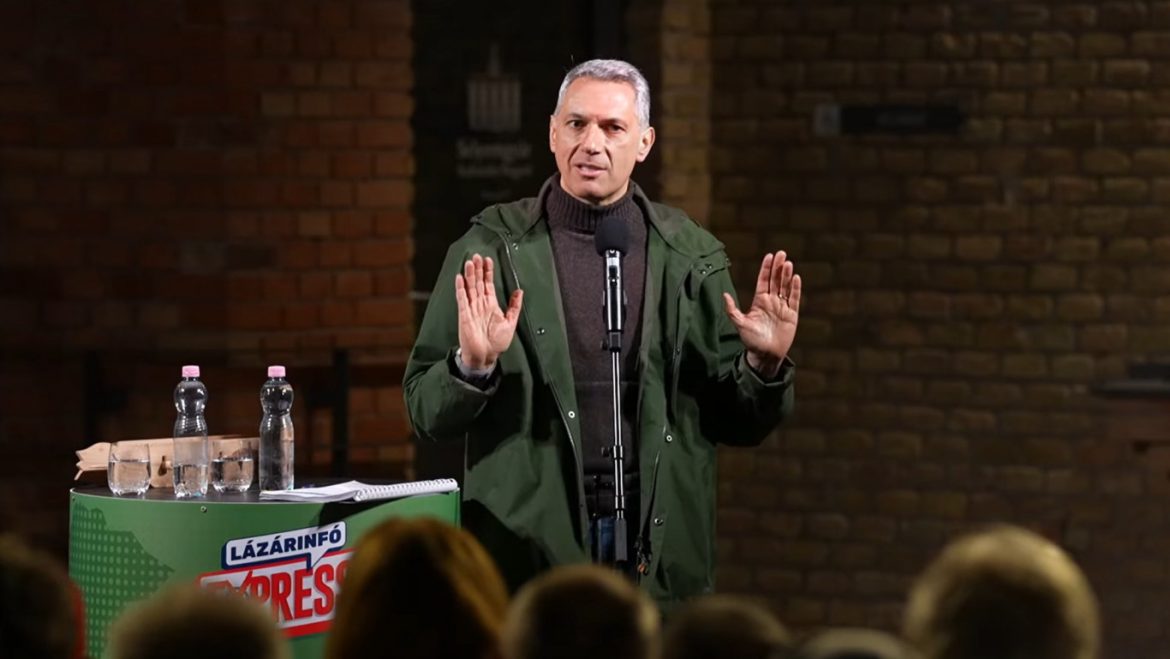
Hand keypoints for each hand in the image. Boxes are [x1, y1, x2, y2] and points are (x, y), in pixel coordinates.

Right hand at [455, 254, 522, 369]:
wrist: (486, 356)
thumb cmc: (497, 342)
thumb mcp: (510, 322)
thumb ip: (514, 306)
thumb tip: (519, 291)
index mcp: (491, 305)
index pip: (488, 284)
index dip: (488, 272)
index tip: (488, 260)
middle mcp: (480, 304)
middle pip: (477, 283)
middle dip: (477, 269)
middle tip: (477, 256)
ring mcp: (471, 309)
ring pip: (470, 288)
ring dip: (469, 275)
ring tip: (469, 262)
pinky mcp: (464, 315)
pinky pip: (462, 299)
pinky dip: (460, 289)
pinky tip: (459, 278)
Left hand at [723, 251, 800, 377]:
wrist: (765, 355)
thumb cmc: (751, 341)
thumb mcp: (740, 324)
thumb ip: (732, 310)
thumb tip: (724, 295)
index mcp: (759, 301)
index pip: (763, 280)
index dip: (766, 269)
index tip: (769, 256)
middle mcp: (771, 302)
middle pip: (776, 280)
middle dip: (778, 267)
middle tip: (782, 253)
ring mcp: (782, 307)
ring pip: (785, 287)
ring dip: (787, 275)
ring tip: (788, 263)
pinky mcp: (791, 315)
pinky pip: (794, 299)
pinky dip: (795, 289)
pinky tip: (796, 278)